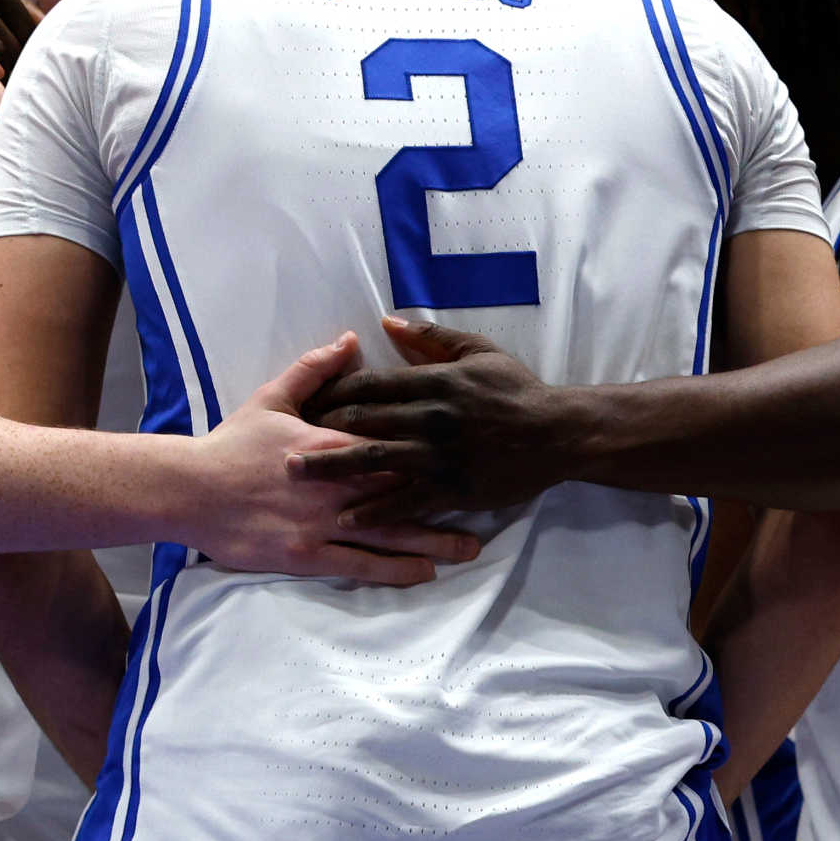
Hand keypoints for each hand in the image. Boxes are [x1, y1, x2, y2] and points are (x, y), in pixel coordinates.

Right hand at [185, 333, 484, 585]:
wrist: (189, 489)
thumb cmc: (231, 444)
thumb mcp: (272, 397)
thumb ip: (315, 370)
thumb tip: (349, 340)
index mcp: (329, 443)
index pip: (390, 442)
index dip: (430, 448)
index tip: (466, 449)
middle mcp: (334, 485)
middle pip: (402, 490)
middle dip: (446, 497)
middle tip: (487, 501)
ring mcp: (322, 523)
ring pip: (389, 533)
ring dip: (432, 541)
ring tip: (469, 548)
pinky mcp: (307, 555)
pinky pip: (359, 566)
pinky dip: (394, 570)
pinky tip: (423, 573)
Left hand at [292, 315, 573, 521]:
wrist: (556, 434)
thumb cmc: (515, 389)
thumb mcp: (477, 351)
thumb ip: (430, 338)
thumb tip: (385, 324)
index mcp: (433, 382)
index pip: (370, 384)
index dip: (332, 392)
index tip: (304, 401)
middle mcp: (430, 418)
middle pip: (362, 421)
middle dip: (319, 429)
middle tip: (282, 437)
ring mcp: (439, 456)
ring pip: (374, 461)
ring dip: (330, 467)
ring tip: (296, 473)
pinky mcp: (451, 489)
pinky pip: (404, 501)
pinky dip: (372, 509)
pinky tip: (345, 516)